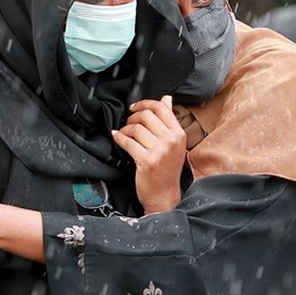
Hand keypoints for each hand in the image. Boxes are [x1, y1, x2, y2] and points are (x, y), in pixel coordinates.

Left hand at [112, 95, 184, 213]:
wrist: (165, 195)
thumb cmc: (168, 169)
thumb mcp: (175, 143)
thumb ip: (169, 120)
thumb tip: (167, 99)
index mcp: (178, 134)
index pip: (161, 108)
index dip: (144, 103)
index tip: (135, 107)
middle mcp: (171, 141)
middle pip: (146, 116)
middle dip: (132, 117)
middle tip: (128, 123)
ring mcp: (159, 151)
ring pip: (136, 128)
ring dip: (125, 129)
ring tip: (124, 134)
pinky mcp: (146, 161)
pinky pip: (128, 142)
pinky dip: (119, 138)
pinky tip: (117, 138)